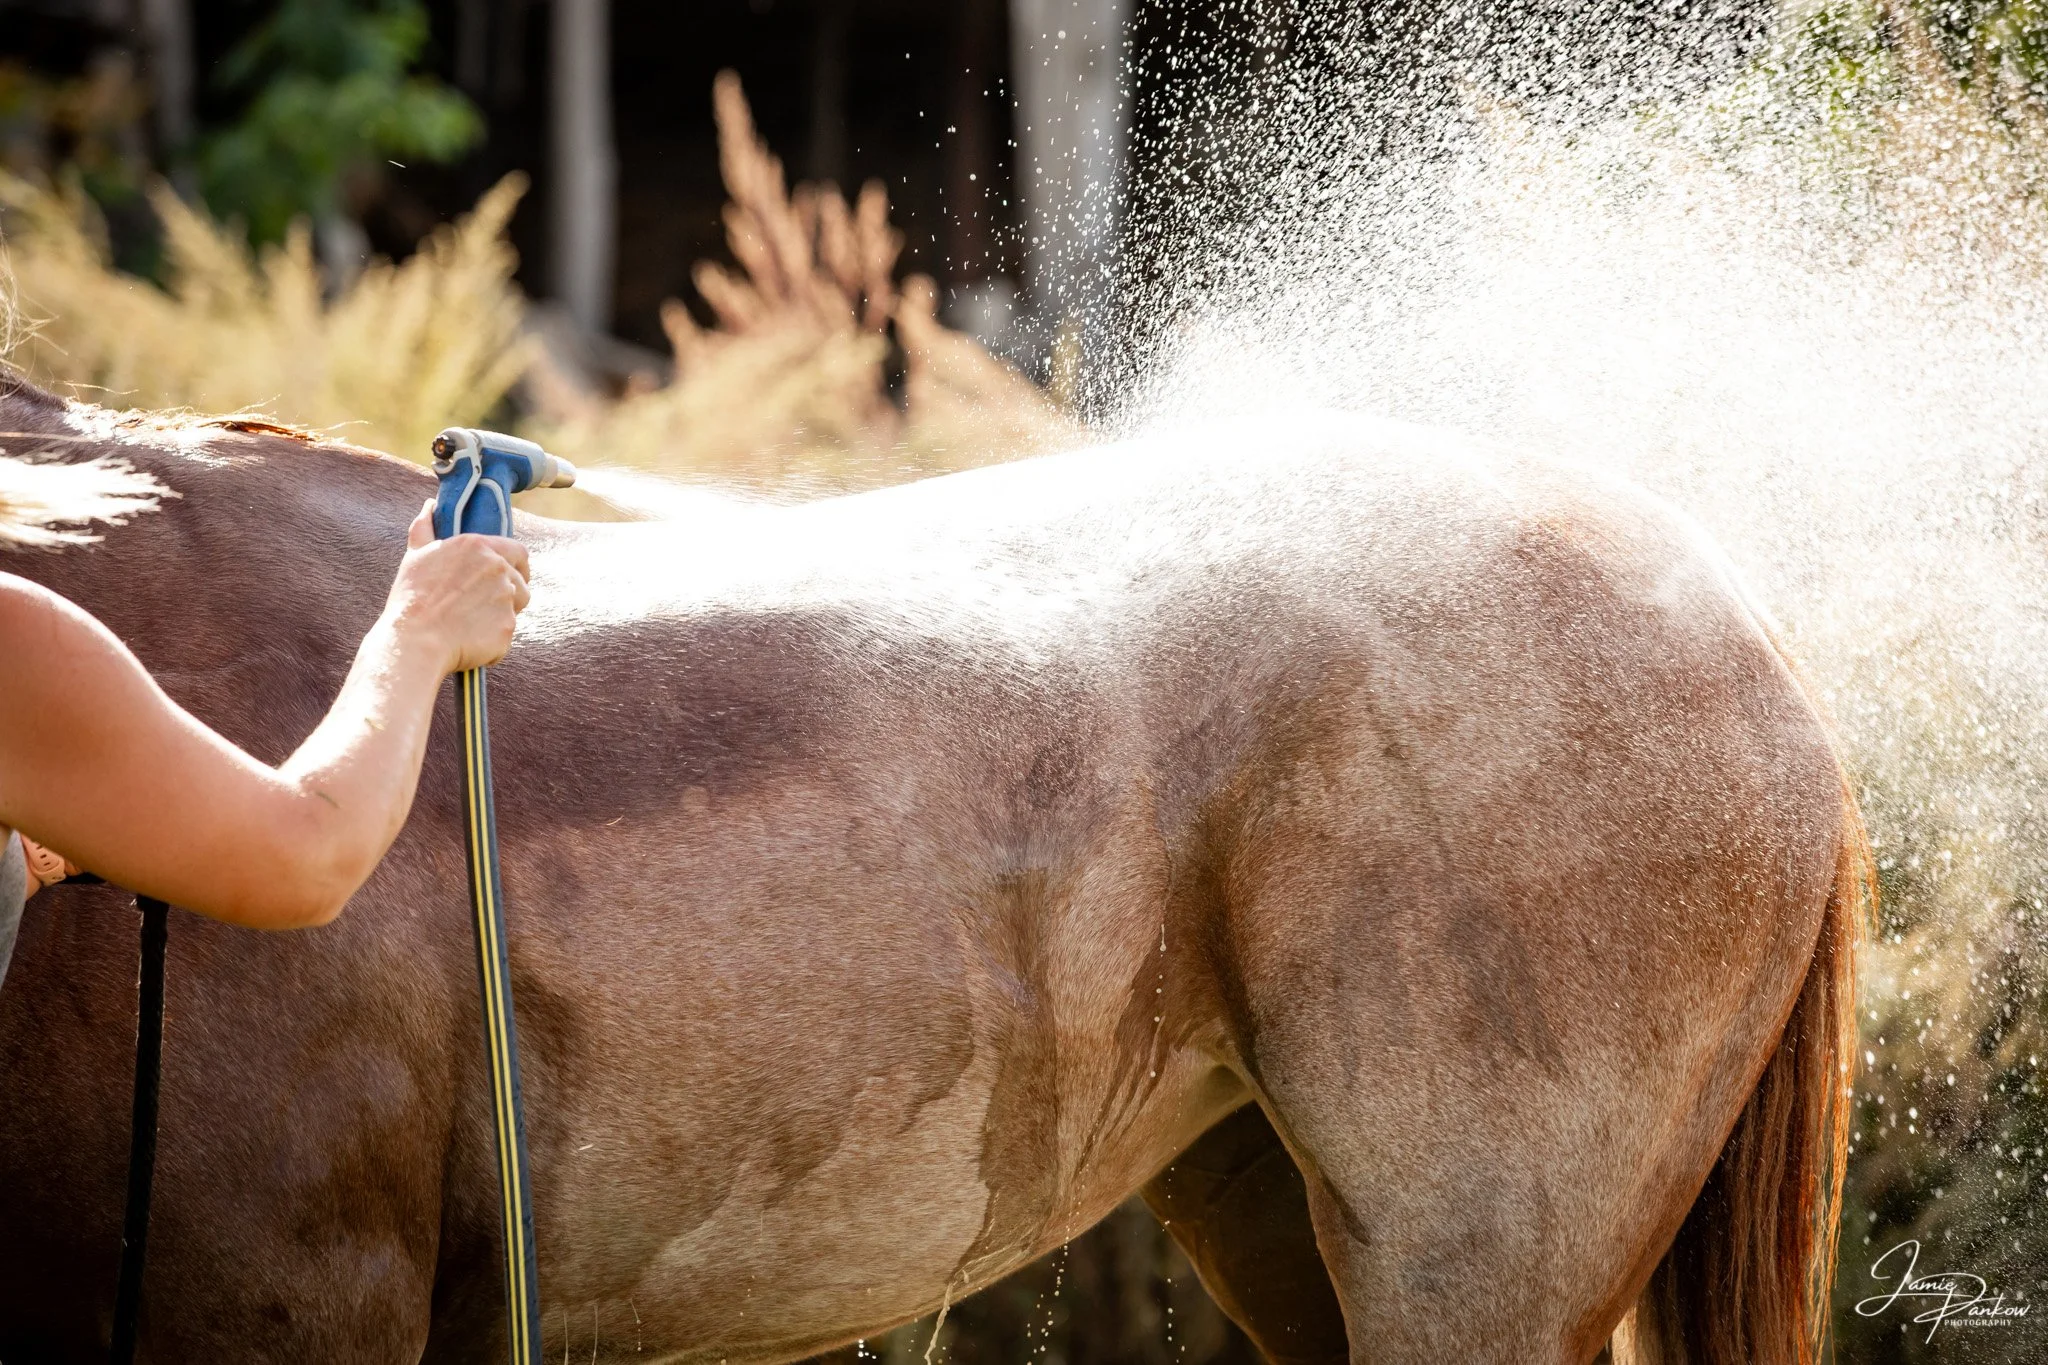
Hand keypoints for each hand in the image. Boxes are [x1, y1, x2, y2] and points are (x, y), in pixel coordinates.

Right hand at [382, 503, 531, 673]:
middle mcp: (498, 568)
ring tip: (473, 621)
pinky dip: (494, 638)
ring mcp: (506, 597)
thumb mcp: (416, 556)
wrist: (414, 642)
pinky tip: (470, 640)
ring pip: (519, 605)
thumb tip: (430, 505)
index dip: (516, 565)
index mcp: (477, 546)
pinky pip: (508, 632)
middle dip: (512, 590)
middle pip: (522, 579)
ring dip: (504, 612)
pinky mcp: (508, 626)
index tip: (507, 575)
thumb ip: (426, 527)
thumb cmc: (411, 598)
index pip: (518, 550)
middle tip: (485, 602)